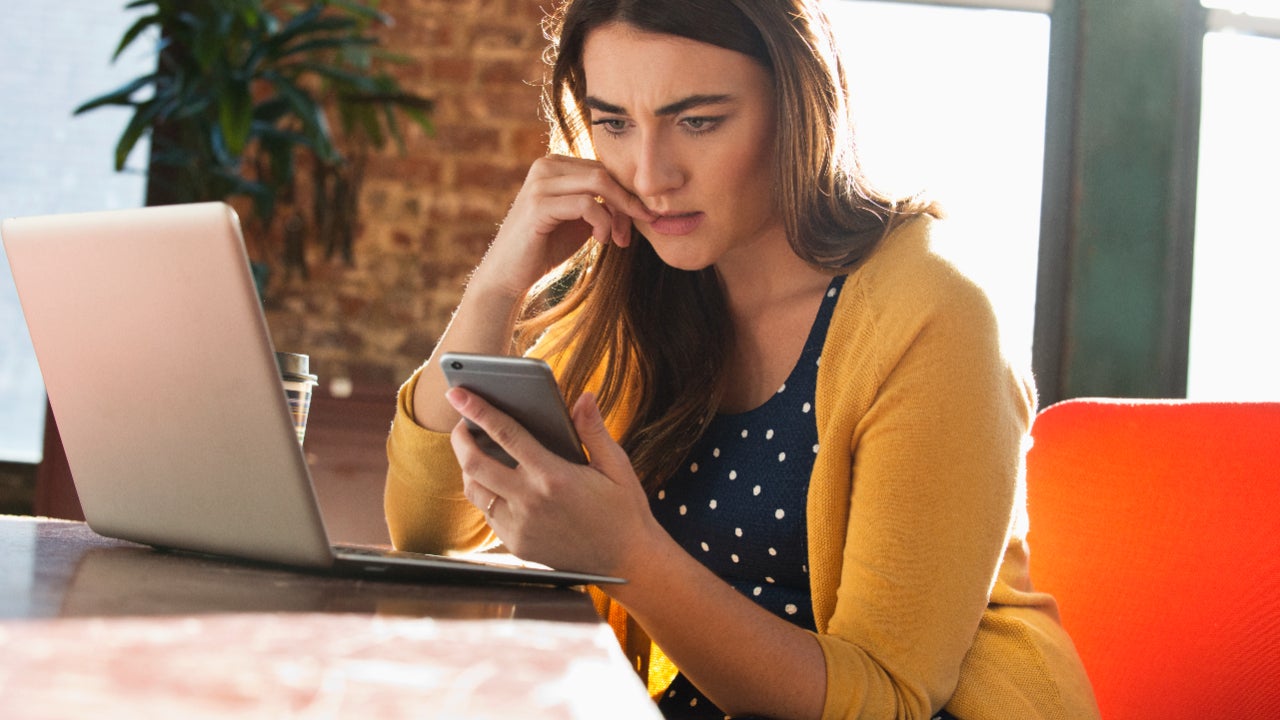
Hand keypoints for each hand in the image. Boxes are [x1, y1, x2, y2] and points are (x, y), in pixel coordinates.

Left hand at [446, 387, 655, 575]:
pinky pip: (487, 514)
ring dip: (468, 468)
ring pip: (474, 491)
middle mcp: (530, 502)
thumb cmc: (623, 509)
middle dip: (460, 438)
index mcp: (554, 476)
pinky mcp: (517, 545)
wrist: (626, 562)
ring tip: (475, 451)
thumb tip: (583, 397)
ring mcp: (520, 527)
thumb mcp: (616, 466)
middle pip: (474, 464)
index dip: (478, 410)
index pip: (506, 434)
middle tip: (462, 423)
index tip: (458, 394)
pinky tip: (496, 482)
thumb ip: (594, 431)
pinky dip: (485, 494)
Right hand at [470, 155, 655, 300]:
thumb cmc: (546, 247)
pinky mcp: (538, 205)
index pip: (603, 168)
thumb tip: (637, 197)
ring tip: (616, 239)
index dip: (625, 194)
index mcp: (555, 164)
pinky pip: (586, 204)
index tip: (638, 221)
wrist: (509, 274)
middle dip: (626, 202)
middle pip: (604, 172)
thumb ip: (602, 203)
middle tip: (631, 233)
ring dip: (617, 213)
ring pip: (599, 183)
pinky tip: (601, 241)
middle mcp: (545, 165)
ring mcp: (540, 183)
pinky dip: (602, 222)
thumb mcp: (581, 220)